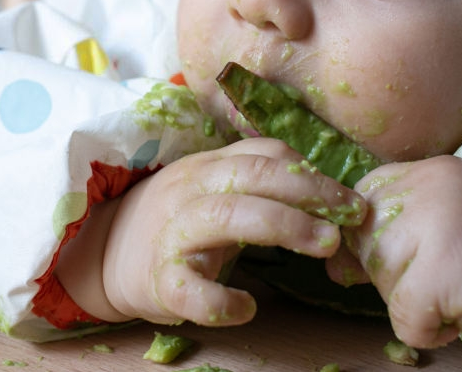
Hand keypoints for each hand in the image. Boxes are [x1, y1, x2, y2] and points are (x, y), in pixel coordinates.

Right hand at [100, 137, 366, 325]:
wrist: (109, 254)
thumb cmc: (180, 223)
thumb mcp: (216, 191)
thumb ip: (263, 186)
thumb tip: (334, 197)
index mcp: (209, 166)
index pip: (264, 154)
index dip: (313, 173)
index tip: (353, 200)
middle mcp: (190, 190)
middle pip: (251, 176)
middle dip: (308, 192)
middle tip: (352, 216)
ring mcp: (173, 234)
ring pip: (227, 217)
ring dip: (282, 226)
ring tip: (326, 245)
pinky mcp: (160, 280)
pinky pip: (189, 288)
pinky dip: (220, 300)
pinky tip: (248, 307)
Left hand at [329, 155, 461, 351]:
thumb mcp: (437, 224)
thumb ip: (383, 234)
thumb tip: (332, 264)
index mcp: (421, 173)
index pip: (359, 204)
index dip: (371, 238)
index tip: (405, 253)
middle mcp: (425, 193)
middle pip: (364, 243)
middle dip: (391, 272)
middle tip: (439, 274)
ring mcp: (437, 230)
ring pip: (380, 278)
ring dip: (408, 300)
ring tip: (452, 290)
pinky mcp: (447, 274)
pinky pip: (405, 316)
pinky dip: (425, 329)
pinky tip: (458, 314)